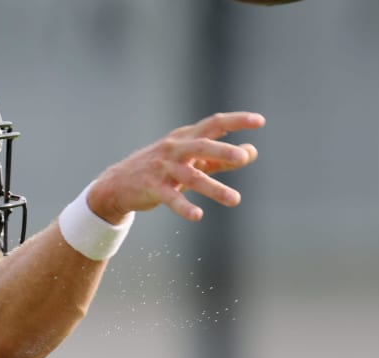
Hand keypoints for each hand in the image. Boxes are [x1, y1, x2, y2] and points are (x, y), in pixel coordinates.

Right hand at [88, 112, 264, 222]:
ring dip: (214, 188)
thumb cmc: (162, 169)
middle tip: (242, 157)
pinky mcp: (152, 188)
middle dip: (222, 151)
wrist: (118, 184)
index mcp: (186, 138)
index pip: (214, 124)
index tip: (260, 121)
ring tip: (235, 200)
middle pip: (201, 146)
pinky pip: (171, 198)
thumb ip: (220, 158)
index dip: (237, 121)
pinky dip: (184, 207)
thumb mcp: (190, 160)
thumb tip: (252, 152)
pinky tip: (198, 216)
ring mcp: (163, 168)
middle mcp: (175, 149)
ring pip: (191, 176)